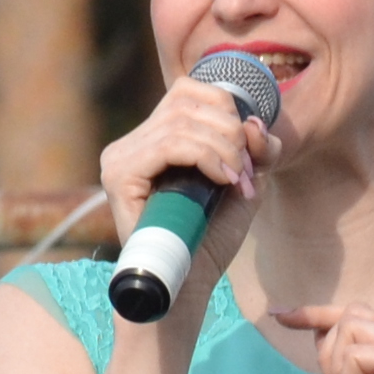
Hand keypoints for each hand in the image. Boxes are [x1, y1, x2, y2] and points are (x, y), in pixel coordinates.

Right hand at [98, 66, 278, 303]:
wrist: (188, 283)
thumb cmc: (210, 237)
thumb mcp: (244, 183)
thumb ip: (254, 150)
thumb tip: (254, 122)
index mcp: (154, 137)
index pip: (188, 91)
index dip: (227, 109)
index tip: (248, 151)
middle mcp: (131, 142)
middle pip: (187, 102)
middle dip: (230, 132)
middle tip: (246, 171)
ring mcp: (119, 157)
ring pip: (181, 123)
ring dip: (223, 148)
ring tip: (237, 180)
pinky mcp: (119, 176)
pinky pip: (169, 145)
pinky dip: (205, 157)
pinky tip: (222, 180)